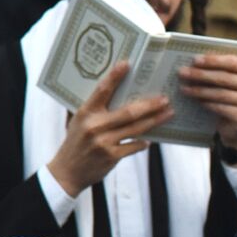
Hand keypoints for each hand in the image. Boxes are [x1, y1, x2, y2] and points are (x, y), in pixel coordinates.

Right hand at [46, 62, 172, 196]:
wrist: (67, 173)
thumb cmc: (75, 143)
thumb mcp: (77, 122)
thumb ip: (92, 108)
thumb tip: (109, 88)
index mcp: (85, 113)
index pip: (102, 91)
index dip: (115, 77)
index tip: (127, 64)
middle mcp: (95, 126)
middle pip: (129, 111)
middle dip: (150, 105)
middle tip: (165, 98)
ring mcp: (104, 142)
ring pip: (136, 128)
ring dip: (155, 120)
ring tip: (168, 113)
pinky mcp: (112, 156)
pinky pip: (134, 146)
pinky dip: (144, 142)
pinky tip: (151, 139)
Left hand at [178, 53, 236, 150]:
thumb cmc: (232, 97)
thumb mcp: (230, 81)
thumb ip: (220, 69)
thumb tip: (197, 60)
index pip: (233, 62)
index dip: (213, 61)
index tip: (194, 60)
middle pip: (226, 78)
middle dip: (202, 75)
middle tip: (183, 73)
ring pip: (222, 94)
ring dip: (200, 90)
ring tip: (184, 88)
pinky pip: (222, 108)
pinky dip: (207, 104)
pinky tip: (196, 101)